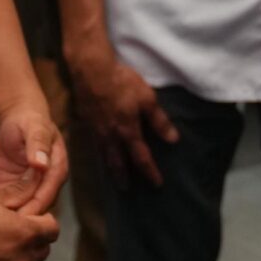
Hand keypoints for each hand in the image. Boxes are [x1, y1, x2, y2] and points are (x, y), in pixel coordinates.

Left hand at [0, 106, 68, 216]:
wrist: (17, 119)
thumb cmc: (29, 120)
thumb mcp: (34, 127)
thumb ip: (38, 144)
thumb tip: (41, 164)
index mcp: (56, 169)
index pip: (48, 193)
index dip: (36, 207)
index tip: (22, 219)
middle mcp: (46, 182)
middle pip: (37, 207)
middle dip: (23, 220)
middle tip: (5, 233)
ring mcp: (31, 187)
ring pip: (24, 209)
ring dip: (12, 221)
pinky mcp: (15, 189)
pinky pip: (10, 204)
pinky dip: (1, 213)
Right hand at [68, 47, 178, 186]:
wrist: (91, 70)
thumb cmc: (122, 82)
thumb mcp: (147, 99)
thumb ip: (159, 120)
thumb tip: (173, 140)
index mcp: (128, 131)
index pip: (141, 157)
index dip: (150, 172)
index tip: (157, 184)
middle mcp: (111, 136)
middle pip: (118, 162)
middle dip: (123, 177)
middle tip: (126, 190)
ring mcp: (97, 130)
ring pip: (104, 155)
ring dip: (109, 169)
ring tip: (113, 178)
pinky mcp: (87, 122)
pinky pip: (94, 145)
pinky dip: (98, 155)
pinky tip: (99, 154)